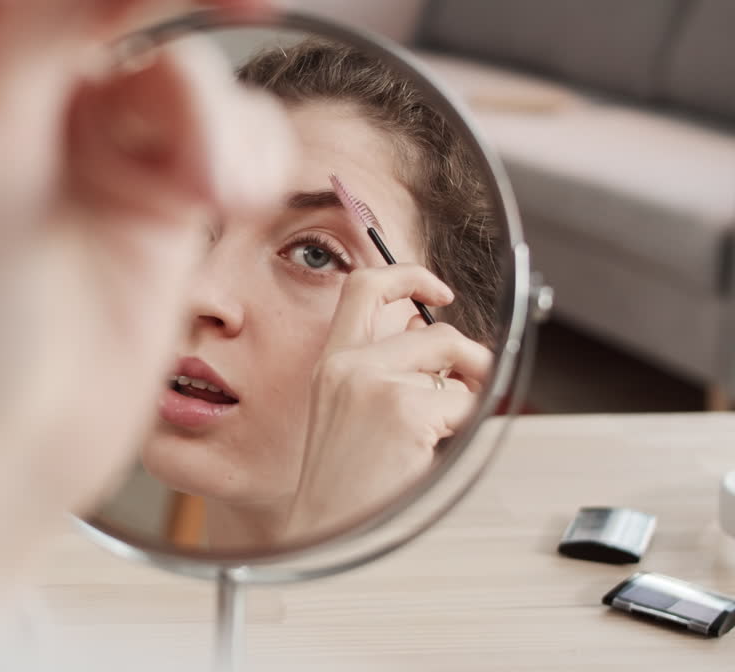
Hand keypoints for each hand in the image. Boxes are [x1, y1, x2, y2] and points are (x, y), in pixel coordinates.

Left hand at [0, 0, 291, 576]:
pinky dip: (249, 159)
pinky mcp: (163, 197)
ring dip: (216, 123)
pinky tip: (228, 204)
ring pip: (195, 66)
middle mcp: (31, 85)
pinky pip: (237, 135)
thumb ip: (39, 23)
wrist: (1, 450)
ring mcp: (103, 142)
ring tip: (209, 194)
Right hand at [288, 264, 493, 538]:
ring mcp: (376, 384)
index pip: (363, 287)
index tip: (436, 291)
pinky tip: (428, 451)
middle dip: (467, 351)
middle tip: (475, 372)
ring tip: (437, 431)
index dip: (407, 275)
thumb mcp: (345, 407)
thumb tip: (424, 330)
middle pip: (431, 328)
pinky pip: (462, 402)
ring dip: (461, 400)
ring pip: (454, 369)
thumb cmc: (341, 478)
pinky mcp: (405, 409)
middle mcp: (348, 365)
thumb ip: (378, 365)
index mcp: (330, 362)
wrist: (326, 525)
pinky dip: (459, 427)